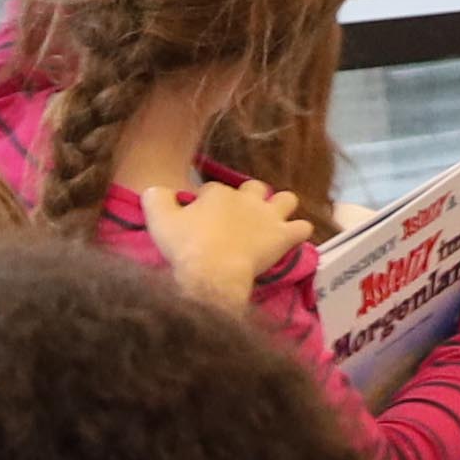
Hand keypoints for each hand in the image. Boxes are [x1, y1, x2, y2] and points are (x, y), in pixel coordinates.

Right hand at [142, 172, 309, 312]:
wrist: (211, 272)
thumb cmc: (184, 246)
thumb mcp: (158, 220)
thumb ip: (157, 199)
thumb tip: (156, 189)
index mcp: (217, 193)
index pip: (212, 190)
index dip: (205, 203)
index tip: (198, 218)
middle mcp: (248, 199)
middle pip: (254, 188)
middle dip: (249, 197)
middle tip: (236, 217)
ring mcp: (269, 217)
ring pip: (286, 200)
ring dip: (280, 208)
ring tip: (269, 221)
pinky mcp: (284, 236)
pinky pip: (302, 228)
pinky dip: (297, 231)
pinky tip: (287, 238)